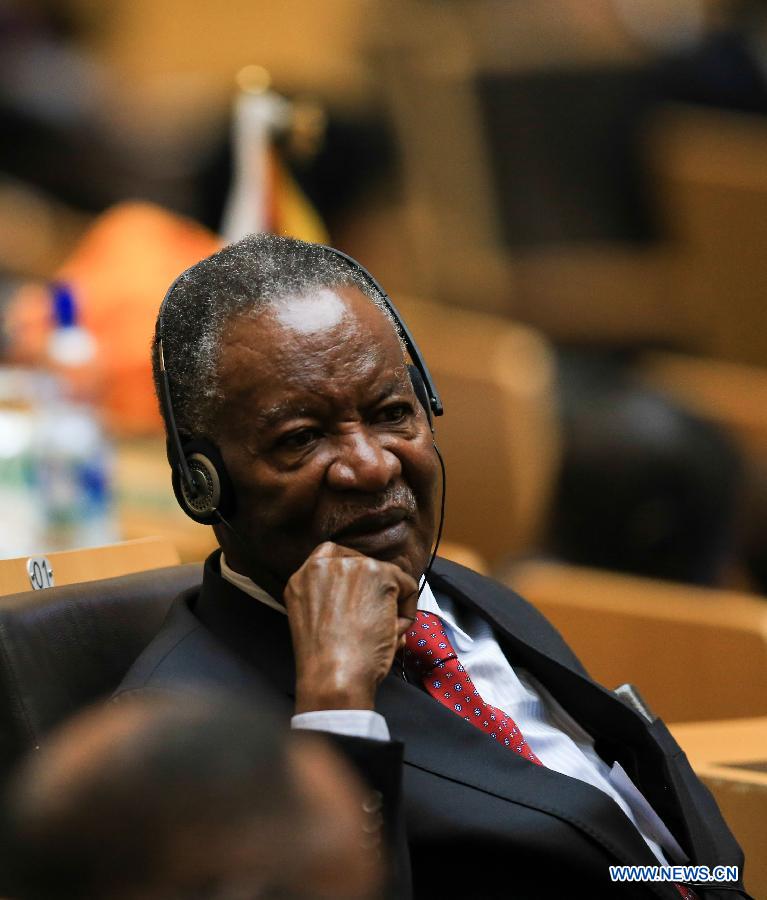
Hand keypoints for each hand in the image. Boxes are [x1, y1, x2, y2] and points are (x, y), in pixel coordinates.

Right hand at [284, 542, 417, 712]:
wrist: (333, 675)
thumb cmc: (325, 661)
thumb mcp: (314, 619)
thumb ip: (332, 598)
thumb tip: (372, 597)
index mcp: (304, 576)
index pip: (335, 557)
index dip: (356, 580)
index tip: (362, 599)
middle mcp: (325, 564)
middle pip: (365, 565)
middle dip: (375, 592)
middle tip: (373, 623)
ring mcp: (353, 565)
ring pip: (388, 576)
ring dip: (391, 604)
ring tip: (380, 633)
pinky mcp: (380, 573)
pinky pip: (408, 586)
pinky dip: (408, 610)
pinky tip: (393, 632)